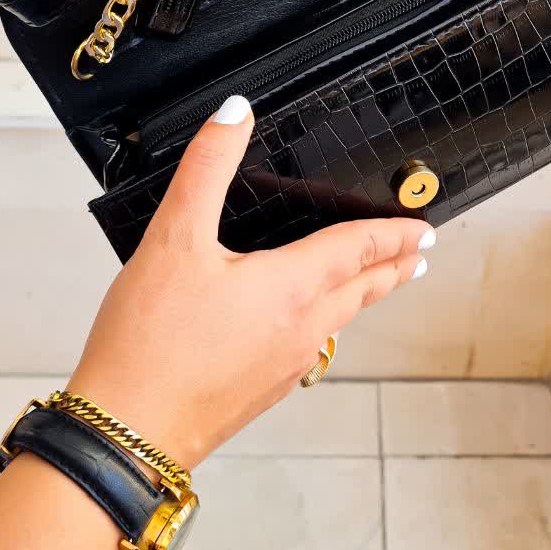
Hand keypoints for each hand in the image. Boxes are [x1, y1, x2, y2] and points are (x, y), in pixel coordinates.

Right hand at [66, 96, 434, 468]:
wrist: (126, 436)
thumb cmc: (148, 343)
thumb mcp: (173, 238)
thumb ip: (207, 168)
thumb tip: (234, 113)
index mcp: (291, 288)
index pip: (358, 249)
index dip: (393, 231)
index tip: (423, 226)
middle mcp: (301, 329)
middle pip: (362, 289)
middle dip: (393, 267)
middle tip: (419, 254)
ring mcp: (285, 367)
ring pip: (339, 321)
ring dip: (363, 295)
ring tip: (375, 283)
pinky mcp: (262, 392)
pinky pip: (311, 347)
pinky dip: (327, 322)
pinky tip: (308, 325)